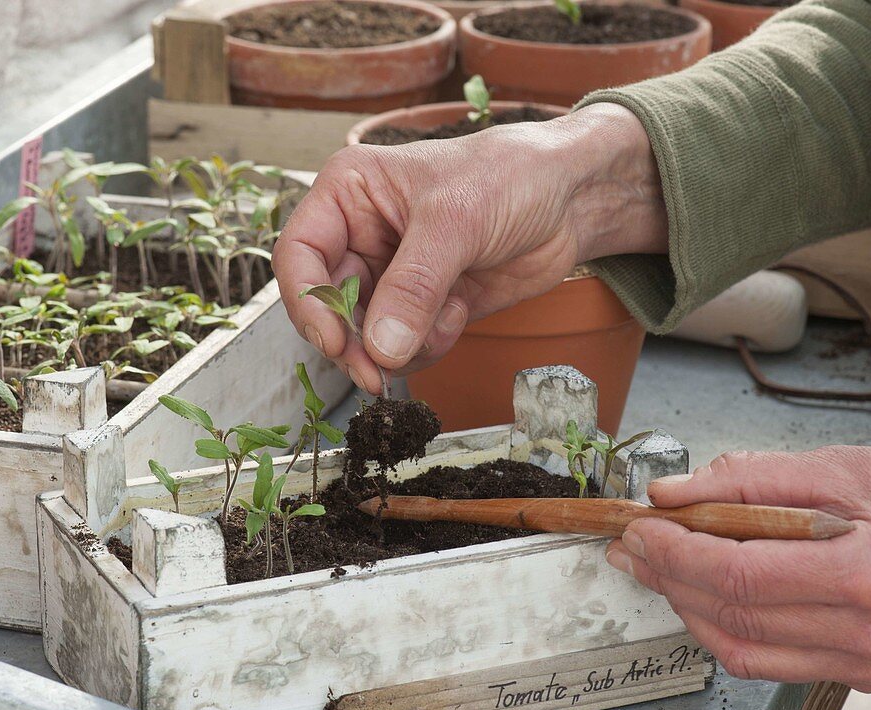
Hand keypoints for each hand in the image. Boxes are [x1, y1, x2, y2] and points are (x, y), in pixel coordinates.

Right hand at [273, 103, 667, 393]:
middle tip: (377, 373)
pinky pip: (402, 345)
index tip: (336, 341)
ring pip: (364, 334)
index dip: (308, 302)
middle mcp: (360, 235)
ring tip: (444, 320)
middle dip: (354, 341)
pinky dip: (427, 345)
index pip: (299, 254)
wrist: (571, 198)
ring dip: (398, 345)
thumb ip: (414, 286)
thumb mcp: (456, 221)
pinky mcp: (422, 305)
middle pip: (327, 306)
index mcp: (349, 194)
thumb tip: (380, 348)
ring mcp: (391, 274)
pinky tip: (459, 314)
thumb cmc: (510, 176)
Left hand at [606, 445, 870, 691]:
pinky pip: (766, 663)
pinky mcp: (857, 670)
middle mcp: (867, 631)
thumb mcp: (831, 468)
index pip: (739, 575)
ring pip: (740, 649)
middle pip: (732, 613)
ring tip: (657, 567)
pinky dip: (721, 629)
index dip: (676, 552)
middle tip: (633, 545)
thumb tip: (670, 494)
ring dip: (685, 606)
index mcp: (864, 573)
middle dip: (668, 575)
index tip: (639, 528)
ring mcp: (864, 660)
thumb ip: (744, 479)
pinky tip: (700, 594)